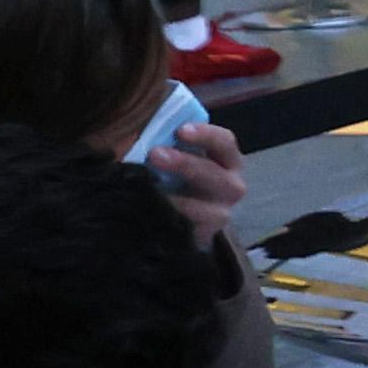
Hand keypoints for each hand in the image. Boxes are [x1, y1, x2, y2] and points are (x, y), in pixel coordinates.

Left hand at [147, 112, 251, 238]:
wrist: (177, 221)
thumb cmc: (173, 178)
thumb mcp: (173, 157)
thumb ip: (163, 143)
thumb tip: (138, 131)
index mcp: (225, 161)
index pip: (225, 143)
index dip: (206, 135)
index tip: (180, 130)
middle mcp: (230, 187)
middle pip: (219, 176)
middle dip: (187, 164)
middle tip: (155, 155)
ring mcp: (220, 215)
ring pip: (209, 210)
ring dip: (179, 200)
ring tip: (151, 191)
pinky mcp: (205, 237)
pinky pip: (191, 231)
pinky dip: (171, 222)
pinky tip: (150, 214)